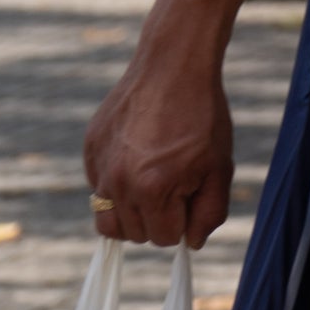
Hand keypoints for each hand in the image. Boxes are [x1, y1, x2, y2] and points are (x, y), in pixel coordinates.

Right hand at [82, 52, 233, 248]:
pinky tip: (136, 156)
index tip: (190, 194)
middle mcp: (119, 182)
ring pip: (107, 220)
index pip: (163, 238)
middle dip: (157, 218)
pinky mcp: (90, 150)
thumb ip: (209, 213)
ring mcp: (99, 166)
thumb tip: (190, 243)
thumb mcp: (219, 167)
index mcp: (152, 189)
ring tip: (151, 180)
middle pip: (134, 234)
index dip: (182, 220)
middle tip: (174, 184)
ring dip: (131, 210)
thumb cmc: (202, 116)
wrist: (173, 66)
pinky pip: (98, 188)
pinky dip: (115, 184)